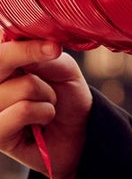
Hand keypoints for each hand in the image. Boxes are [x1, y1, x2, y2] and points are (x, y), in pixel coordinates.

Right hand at [0, 40, 92, 178]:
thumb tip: (27, 44)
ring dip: (46, 94)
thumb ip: (44, 57)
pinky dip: (42, 112)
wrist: (78, 134)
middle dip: (29, 56)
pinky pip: (21, 111)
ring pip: (20, 86)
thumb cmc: (66, 98)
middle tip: (52, 59)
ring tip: (47, 103)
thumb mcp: (62, 70)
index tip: (52, 47)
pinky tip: (42, 120)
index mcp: (2, 66)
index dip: (21, 44)